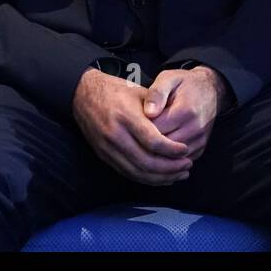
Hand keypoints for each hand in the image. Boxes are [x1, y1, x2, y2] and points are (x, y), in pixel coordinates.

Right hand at [72, 68, 191, 185]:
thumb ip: (159, 109)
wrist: (83, 95)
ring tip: (179, 174)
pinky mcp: (104, 156)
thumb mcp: (139, 92)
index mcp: (126, 116)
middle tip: (187, 165)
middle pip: (146, 162)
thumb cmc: (116, 91)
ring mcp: (107, 148)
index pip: (153, 141)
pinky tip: (162, 177)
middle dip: (170, 168)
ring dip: (161, 177)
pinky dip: (147, 179)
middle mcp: (115, 135)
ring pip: (137, 172)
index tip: (186, 150)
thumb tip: (180, 127)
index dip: (172, 150)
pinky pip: (128, 173)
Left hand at [144, 67, 227, 161]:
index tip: (132, 124)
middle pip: (163, 147)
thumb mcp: (168, 78)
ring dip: (157, 153)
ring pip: (171, 158)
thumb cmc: (184, 83)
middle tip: (135, 135)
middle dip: (146, 143)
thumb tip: (148, 112)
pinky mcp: (201, 148)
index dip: (141, 129)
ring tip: (144, 141)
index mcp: (185, 111)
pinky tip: (158, 148)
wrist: (210, 90)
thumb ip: (156, 93)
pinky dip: (167, 158)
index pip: (157, 130)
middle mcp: (195, 128)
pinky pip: (180, 161)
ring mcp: (200, 140)